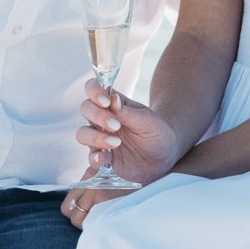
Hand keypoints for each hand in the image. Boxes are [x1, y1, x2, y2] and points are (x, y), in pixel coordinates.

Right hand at [62, 83, 181, 227]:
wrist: (166, 156)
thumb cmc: (157, 132)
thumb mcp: (148, 121)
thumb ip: (129, 112)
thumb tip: (113, 98)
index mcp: (113, 104)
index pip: (93, 89)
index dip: (94, 92)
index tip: (106, 102)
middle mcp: (102, 119)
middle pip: (86, 109)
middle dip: (97, 116)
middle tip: (115, 126)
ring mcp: (100, 138)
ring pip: (83, 133)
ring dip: (95, 138)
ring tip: (115, 144)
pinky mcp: (103, 157)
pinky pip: (91, 157)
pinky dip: (94, 158)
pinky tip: (104, 159)